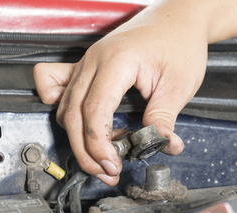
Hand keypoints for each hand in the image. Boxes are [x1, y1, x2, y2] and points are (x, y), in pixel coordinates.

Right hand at [33, 5, 207, 184]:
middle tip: (108, 171)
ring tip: (105, 156)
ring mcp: (86, 63)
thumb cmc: (179, 41)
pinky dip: (62, 110)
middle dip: (87, 151)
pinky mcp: (87, 67)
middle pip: (72, 114)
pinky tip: (80, 126)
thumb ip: (164, 117)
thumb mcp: (180, 84)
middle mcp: (94, 61)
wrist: (178, 18)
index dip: (98, 144)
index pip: (94, 110)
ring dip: (80, 138)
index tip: (112, 163)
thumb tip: (160, 145)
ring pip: (65, 108)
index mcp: (116, 61)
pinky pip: (57, 88)